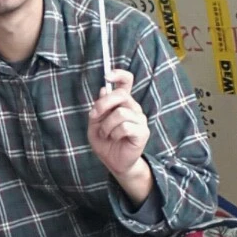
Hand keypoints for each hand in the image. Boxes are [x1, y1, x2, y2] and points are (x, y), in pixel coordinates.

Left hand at [87, 69, 152, 204]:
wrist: (113, 162)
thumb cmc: (105, 141)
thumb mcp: (94, 123)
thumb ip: (98, 107)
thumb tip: (104, 90)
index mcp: (122, 102)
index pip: (126, 81)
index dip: (119, 75)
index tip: (107, 76)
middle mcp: (133, 107)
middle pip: (121, 95)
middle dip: (103, 105)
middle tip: (93, 116)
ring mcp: (140, 119)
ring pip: (120, 113)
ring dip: (106, 125)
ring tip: (105, 134)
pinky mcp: (142, 132)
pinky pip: (125, 127)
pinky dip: (114, 134)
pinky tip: (114, 139)